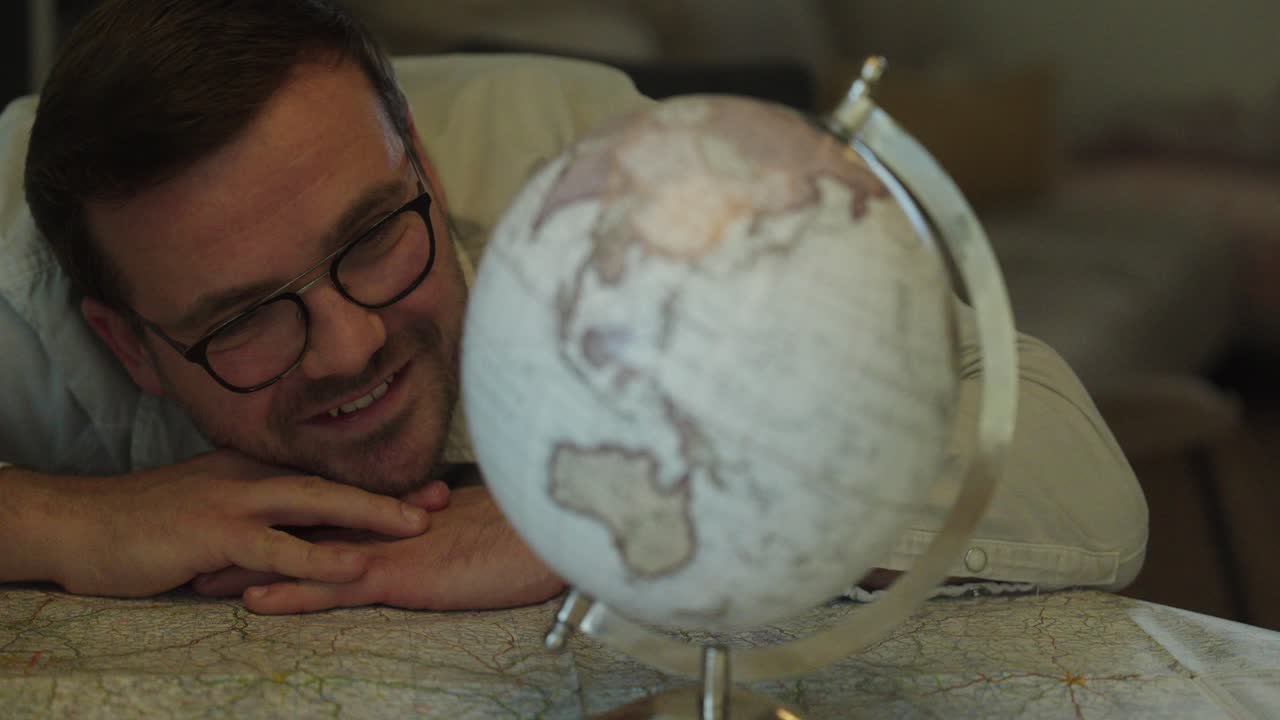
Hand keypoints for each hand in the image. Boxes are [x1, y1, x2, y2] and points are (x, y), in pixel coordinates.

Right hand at [51, 450, 441, 597]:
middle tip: (443, 494)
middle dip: (389, 488)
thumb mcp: (207, 504)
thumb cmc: (145, 520)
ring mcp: (233, 504)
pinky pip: (275, 548)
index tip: (424, 478)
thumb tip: (294, 521)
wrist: (81, 524)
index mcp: (252, 470)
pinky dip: (317, 558)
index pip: (324, 471)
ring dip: (369, 514)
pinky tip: (352, 567)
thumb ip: (253, 507)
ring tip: (419, 524)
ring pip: (315, 505)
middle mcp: (250, 478)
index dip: (375, 477)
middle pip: (333, 480)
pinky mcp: (214, 536)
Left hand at [196, 485, 564, 613]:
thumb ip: (451, 515)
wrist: (566, 528)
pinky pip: (337, 586)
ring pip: (309, 555)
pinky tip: (254, 602)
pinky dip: (293, 592)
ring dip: (254, 563)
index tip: (248, 509)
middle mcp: (392, 521)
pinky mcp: (405, 573)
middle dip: (255, 529)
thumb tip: (435, 513)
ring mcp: (394, 545)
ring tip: (199, 572)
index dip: (289, 508)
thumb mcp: (483, 521)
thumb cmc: (534, 526)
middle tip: (200, 535)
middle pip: (308, 524)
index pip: (338, 507)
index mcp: (408, 508)